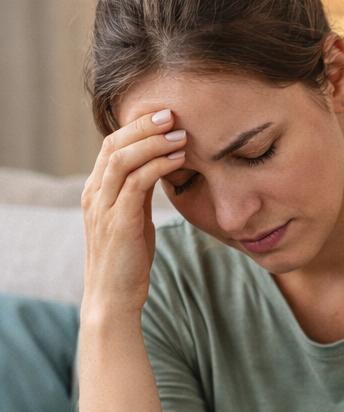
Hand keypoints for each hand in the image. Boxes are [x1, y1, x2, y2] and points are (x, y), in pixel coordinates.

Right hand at [80, 109, 187, 315]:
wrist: (113, 297)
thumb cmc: (128, 259)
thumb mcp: (134, 218)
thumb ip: (139, 193)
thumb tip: (160, 168)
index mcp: (96, 191)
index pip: (111, 146)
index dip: (136, 127)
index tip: (165, 116)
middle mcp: (94, 194)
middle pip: (114, 145)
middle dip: (144, 125)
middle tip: (173, 113)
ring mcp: (103, 208)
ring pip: (122, 160)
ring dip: (153, 142)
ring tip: (180, 133)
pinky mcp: (119, 222)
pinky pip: (136, 184)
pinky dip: (158, 166)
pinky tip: (179, 160)